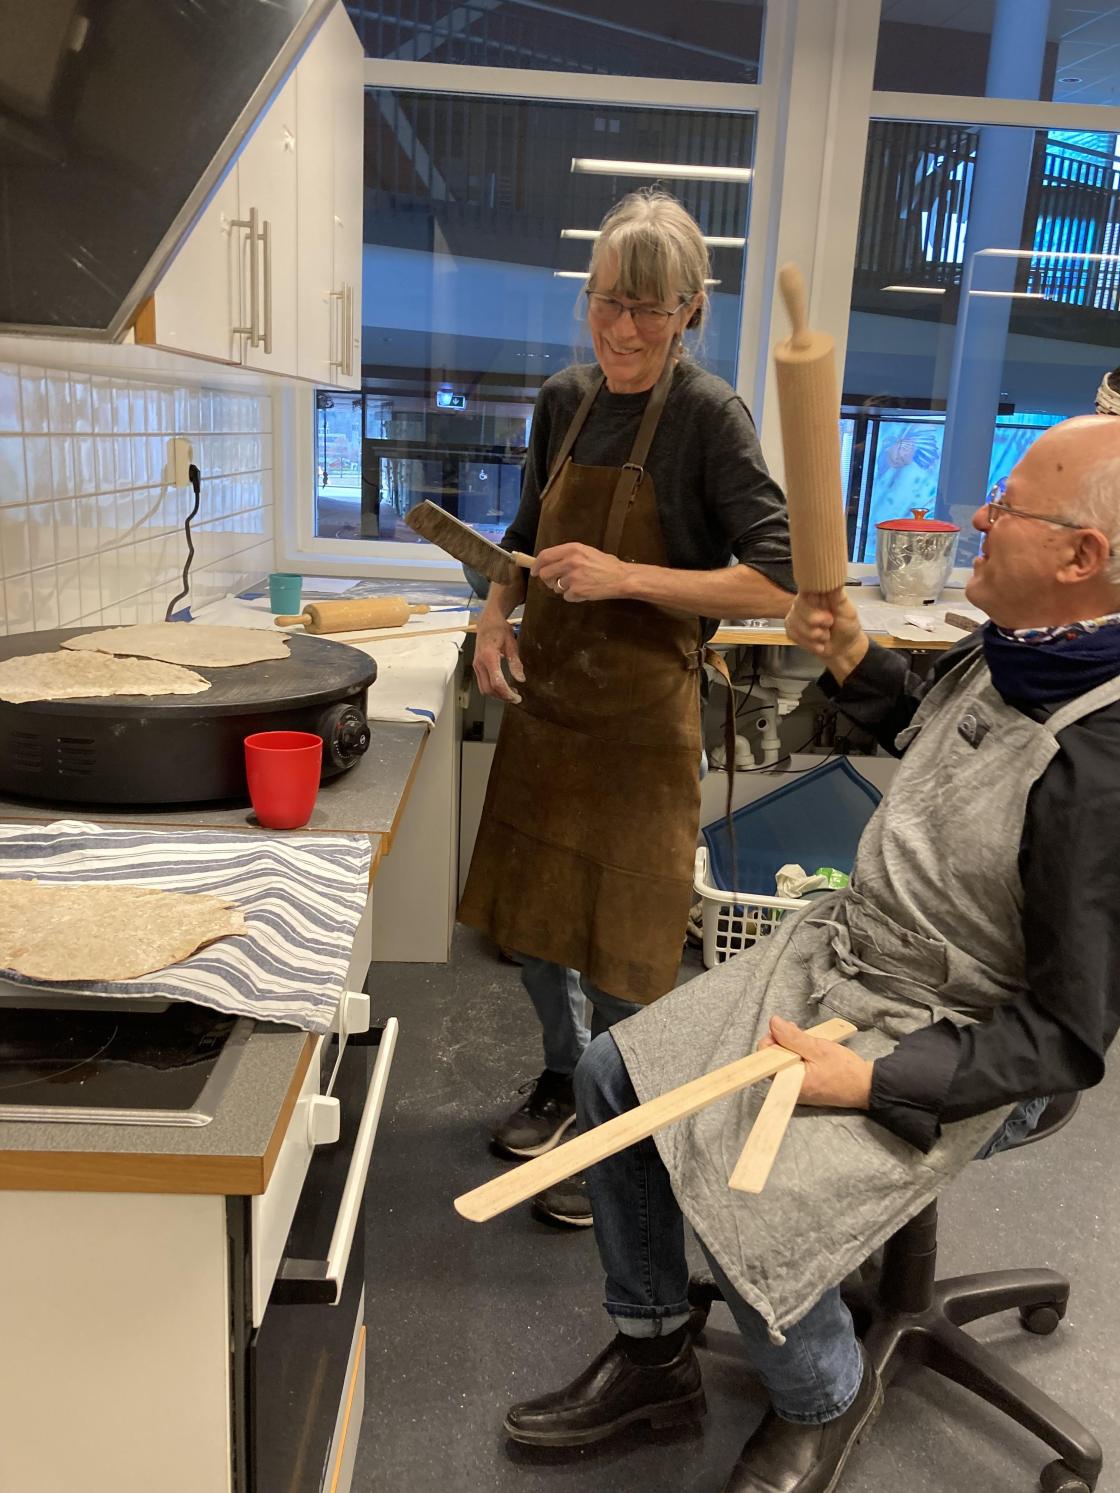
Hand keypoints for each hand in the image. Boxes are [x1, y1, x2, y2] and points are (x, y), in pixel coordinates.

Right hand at [473, 618, 524, 703]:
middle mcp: (479, 663)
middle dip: (502, 697)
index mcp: (489, 657)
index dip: (507, 693)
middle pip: (488, 689)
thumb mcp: (512, 644)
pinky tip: (503, 686)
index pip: (496, 682)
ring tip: (511, 693)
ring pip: (484, 688)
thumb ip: (515, 663)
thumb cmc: (499, 629)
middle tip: (516, 698)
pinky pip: (482, 683)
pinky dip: (492, 688)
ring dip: (497, 694)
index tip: (517, 697)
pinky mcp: (477, 666)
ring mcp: (476, 665)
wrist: (488, 621)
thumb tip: (521, 679)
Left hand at [533, 543, 630, 602]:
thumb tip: (548, 562)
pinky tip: (584, 591)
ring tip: (578, 584)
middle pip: (545, 574)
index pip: (545, 556)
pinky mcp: (577, 591)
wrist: (621, 578)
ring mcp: (573, 577)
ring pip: (555, 587)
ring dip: (563, 588)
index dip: (536, 565)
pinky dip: (573, 597)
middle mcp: (570, 562)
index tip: (534, 571)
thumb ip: (567, 555)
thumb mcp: (586, 552)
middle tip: (556, 582)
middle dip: (548, 580)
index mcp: (572, 549)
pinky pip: (566, 597)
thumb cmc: (606, 565)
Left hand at [757, 1016, 872, 1109]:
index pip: (765, 1057)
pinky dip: (800, 1057)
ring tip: (809, 1041)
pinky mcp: (805, 1088)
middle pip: (773, 1058)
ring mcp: (796, 1089)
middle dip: (784, 1042)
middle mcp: (788, 1088)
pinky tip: (812, 1051)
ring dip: (793, 1048)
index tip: (788, 1030)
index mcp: (788, 1081)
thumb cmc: (844, 1069)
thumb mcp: (818, 1048)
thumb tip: (773, 1023)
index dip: (773, 1039)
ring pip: (784, 1062)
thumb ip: (793, 1037)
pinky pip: (794, 1068)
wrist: (866, 1087)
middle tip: (800, 1033)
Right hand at [784, 589, 867, 681]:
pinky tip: (818, 642)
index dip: (813, 599)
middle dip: (818, 620)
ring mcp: (795, 615)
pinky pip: (794, 635)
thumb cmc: (847, 625)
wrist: (844, 648)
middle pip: (800, 607)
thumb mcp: (847, 609)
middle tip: (830, 622)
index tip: (823, 608)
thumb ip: (837, 594)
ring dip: (816, 634)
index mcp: (816, 592)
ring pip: (797, 624)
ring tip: (825, 634)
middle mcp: (803, 601)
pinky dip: (810, 643)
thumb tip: (833, 577)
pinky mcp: (791, 630)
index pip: (805, 587)